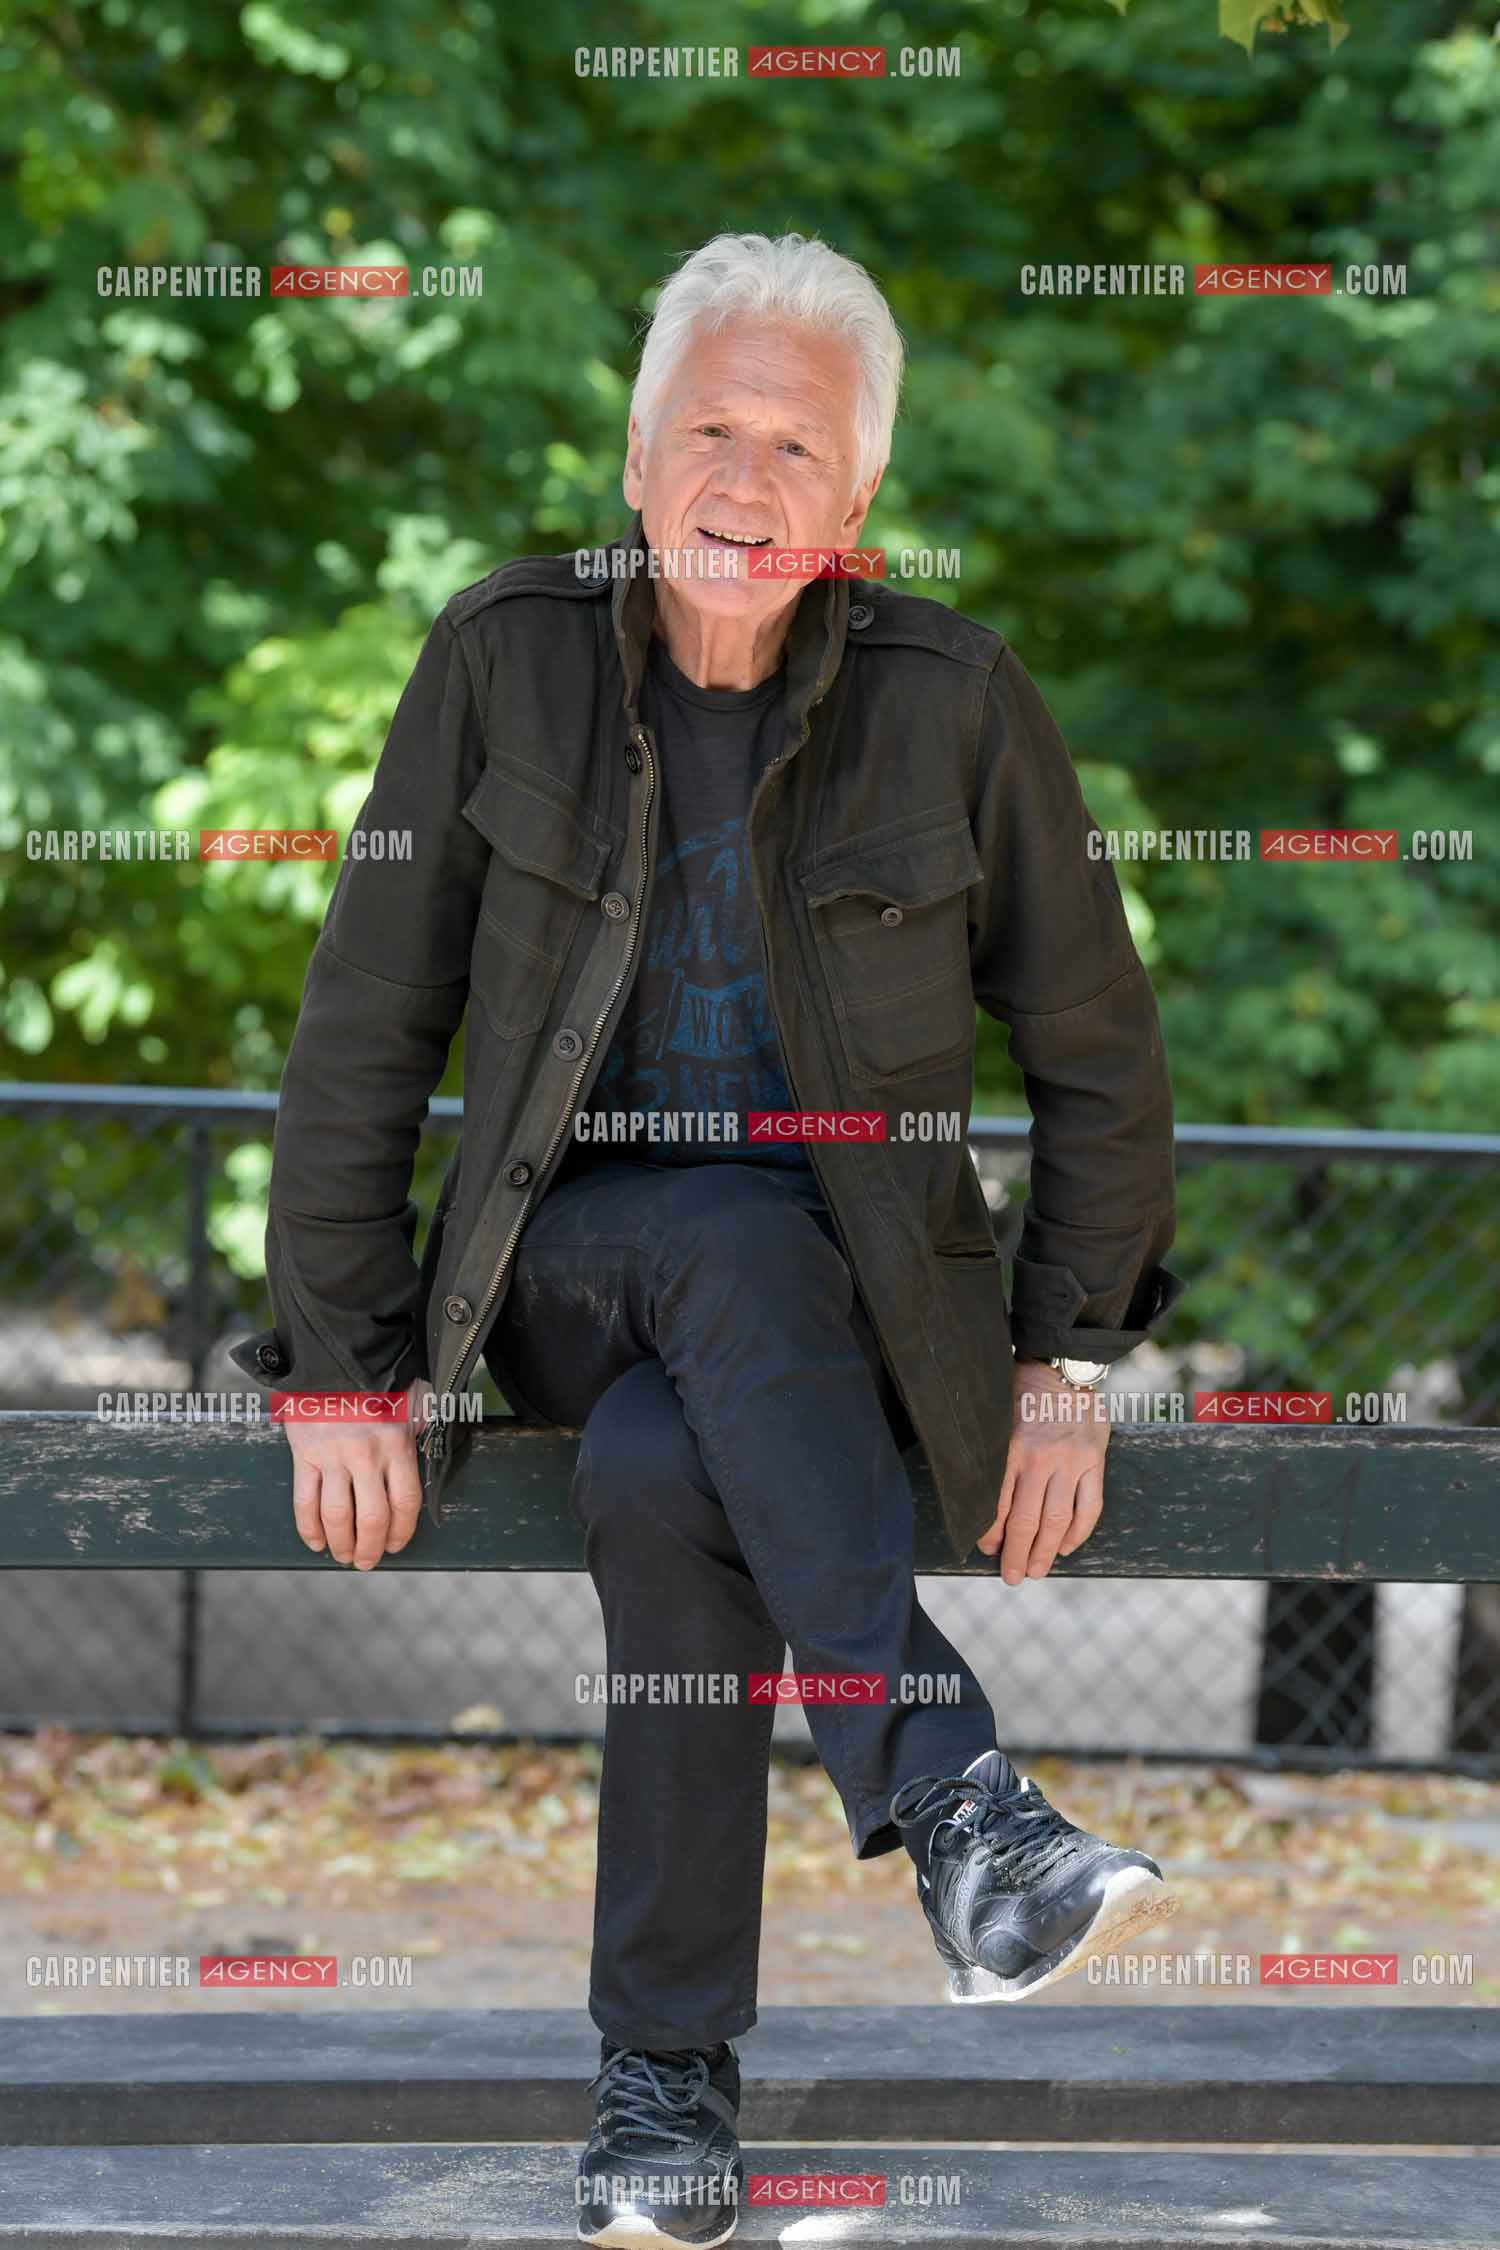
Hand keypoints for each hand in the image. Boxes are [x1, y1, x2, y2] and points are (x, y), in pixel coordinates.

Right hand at [282, 1377, 433, 1567]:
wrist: (333, 1354)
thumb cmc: (380, 1378)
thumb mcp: (417, 1399)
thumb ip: (427, 1428)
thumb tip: (438, 1448)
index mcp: (398, 1445)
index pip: (405, 1504)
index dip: (402, 1532)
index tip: (397, 1545)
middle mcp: (367, 1456)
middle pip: (371, 1519)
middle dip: (370, 1548)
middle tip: (367, 1561)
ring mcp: (333, 1457)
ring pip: (337, 1516)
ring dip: (341, 1544)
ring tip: (343, 1555)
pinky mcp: (304, 1454)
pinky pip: (304, 1501)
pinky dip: (309, 1528)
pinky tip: (316, 1542)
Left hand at [976, 1359, 1108, 1584]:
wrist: (1063, 1367)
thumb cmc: (1020, 1394)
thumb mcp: (995, 1420)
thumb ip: (990, 1457)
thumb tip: (977, 1503)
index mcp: (1010, 1448)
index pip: (997, 1504)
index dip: (992, 1534)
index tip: (988, 1551)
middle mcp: (1040, 1457)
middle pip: (1026, 1520)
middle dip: (1016, 1554)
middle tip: (1012, 1577)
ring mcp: (1070, 1461)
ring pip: (1056, 1520)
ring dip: (1045, 1552)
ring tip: (1036, 1571)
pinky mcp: (1094, 1461)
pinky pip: (1089, 1507)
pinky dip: (1077, 1533)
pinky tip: (1065, 1547)